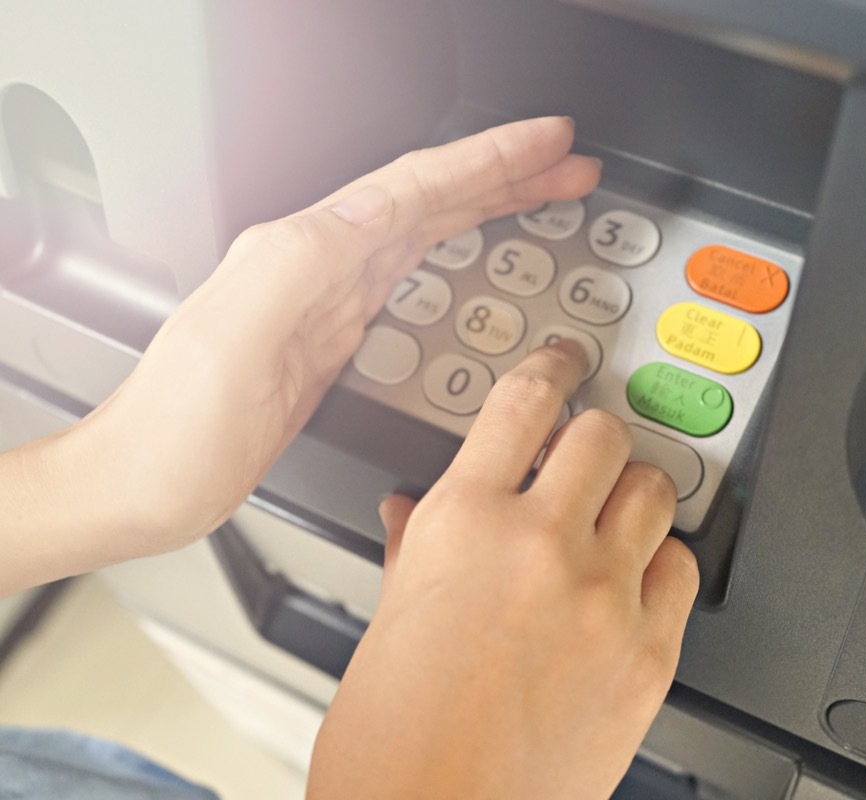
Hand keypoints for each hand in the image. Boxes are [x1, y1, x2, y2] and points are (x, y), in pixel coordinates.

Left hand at [0, 117, 599, 593]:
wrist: (143, 484)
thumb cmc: (176, 425)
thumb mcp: (235, 333)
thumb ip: (304, 261)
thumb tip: (379, 208)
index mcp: (303, 252)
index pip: (414, 185)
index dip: (489, 159)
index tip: (549, 142)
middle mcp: (319, 267)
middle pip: (432, 201)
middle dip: (508, 177)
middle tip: (570, 167)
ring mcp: (330, 303)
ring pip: (430, 235)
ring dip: (492, 210)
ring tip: (546, 196)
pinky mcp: (336, 342)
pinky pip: (417, 282)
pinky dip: (461, 260)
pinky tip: (479, 264)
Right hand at [307, 343, 700, 799]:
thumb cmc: (390, 744)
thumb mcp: (386, 626)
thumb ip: (412, 551)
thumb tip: (409, 511)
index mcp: (462, 522)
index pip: (524, 401)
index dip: (552, 365)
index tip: (565, 361)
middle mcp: (540, 544)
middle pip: (603, 435)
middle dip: (593, 440)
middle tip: (584, 459)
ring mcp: (603, 596)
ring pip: (655, 490)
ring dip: (634, 494)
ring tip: (614, 518)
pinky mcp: (649, 654)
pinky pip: (683, 568)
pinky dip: (664, 563)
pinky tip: (637, 582)